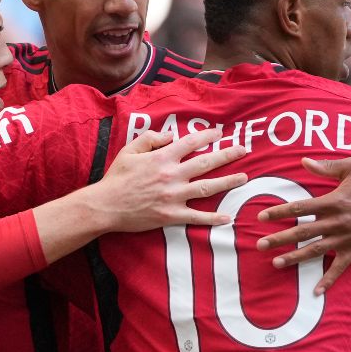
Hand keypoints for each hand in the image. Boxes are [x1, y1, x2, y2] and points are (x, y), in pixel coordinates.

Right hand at [93, 129, 247, 233]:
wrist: (106, 205)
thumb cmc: (117, 177)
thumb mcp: (129, 150)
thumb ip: (151, 138)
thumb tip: (171, 136)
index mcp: (162, 157)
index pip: (190, 142)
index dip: (207, 136)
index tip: (219, 133)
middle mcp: (172, 175)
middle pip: (206, 163)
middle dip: (227, 155)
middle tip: (243, 151)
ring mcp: (174, 196)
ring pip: (208, 187)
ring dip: (228, 182)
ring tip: (244, 178)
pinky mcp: (172, 215)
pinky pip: (197, 216)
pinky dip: (213, 218)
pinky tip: (228, 217)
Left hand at [257, 157, 350, 294]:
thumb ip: (326, 166)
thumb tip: (303, 161)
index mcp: (334, 201)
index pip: (300, 208)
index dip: (279, 212)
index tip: (260, 217)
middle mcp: (337, 222)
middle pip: (303, 232)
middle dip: (280, 239)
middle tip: (259, 244)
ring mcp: (346, 238)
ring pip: (315, 250)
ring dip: (295, 257)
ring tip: (276, 263)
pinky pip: (339, 268)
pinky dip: (328, 280)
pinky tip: (315, 292)